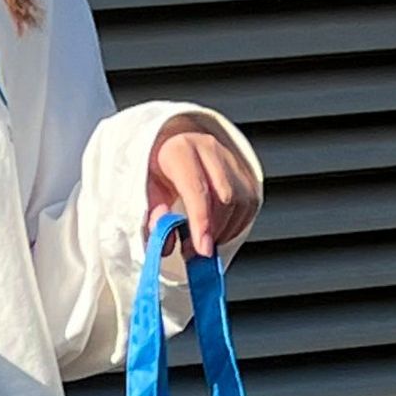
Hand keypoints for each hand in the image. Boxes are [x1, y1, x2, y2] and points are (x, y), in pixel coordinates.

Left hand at [148, 115, 259, 257]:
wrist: (172, 142)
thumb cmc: (156, 170)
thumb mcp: (145, 191)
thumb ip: (153, 217)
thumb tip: (166, 245)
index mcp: (180, 151)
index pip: (197, 190)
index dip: (202, 223)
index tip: (202, 250)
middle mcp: (209, 149)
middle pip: (224, 197)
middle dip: (213, 231)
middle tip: (194, 253)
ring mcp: (229, 156)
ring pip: (242, 200)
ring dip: (225, 230)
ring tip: (203, 243)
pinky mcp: (243, 167)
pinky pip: (250, 201)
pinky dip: (238, 224)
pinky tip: (219, 233)